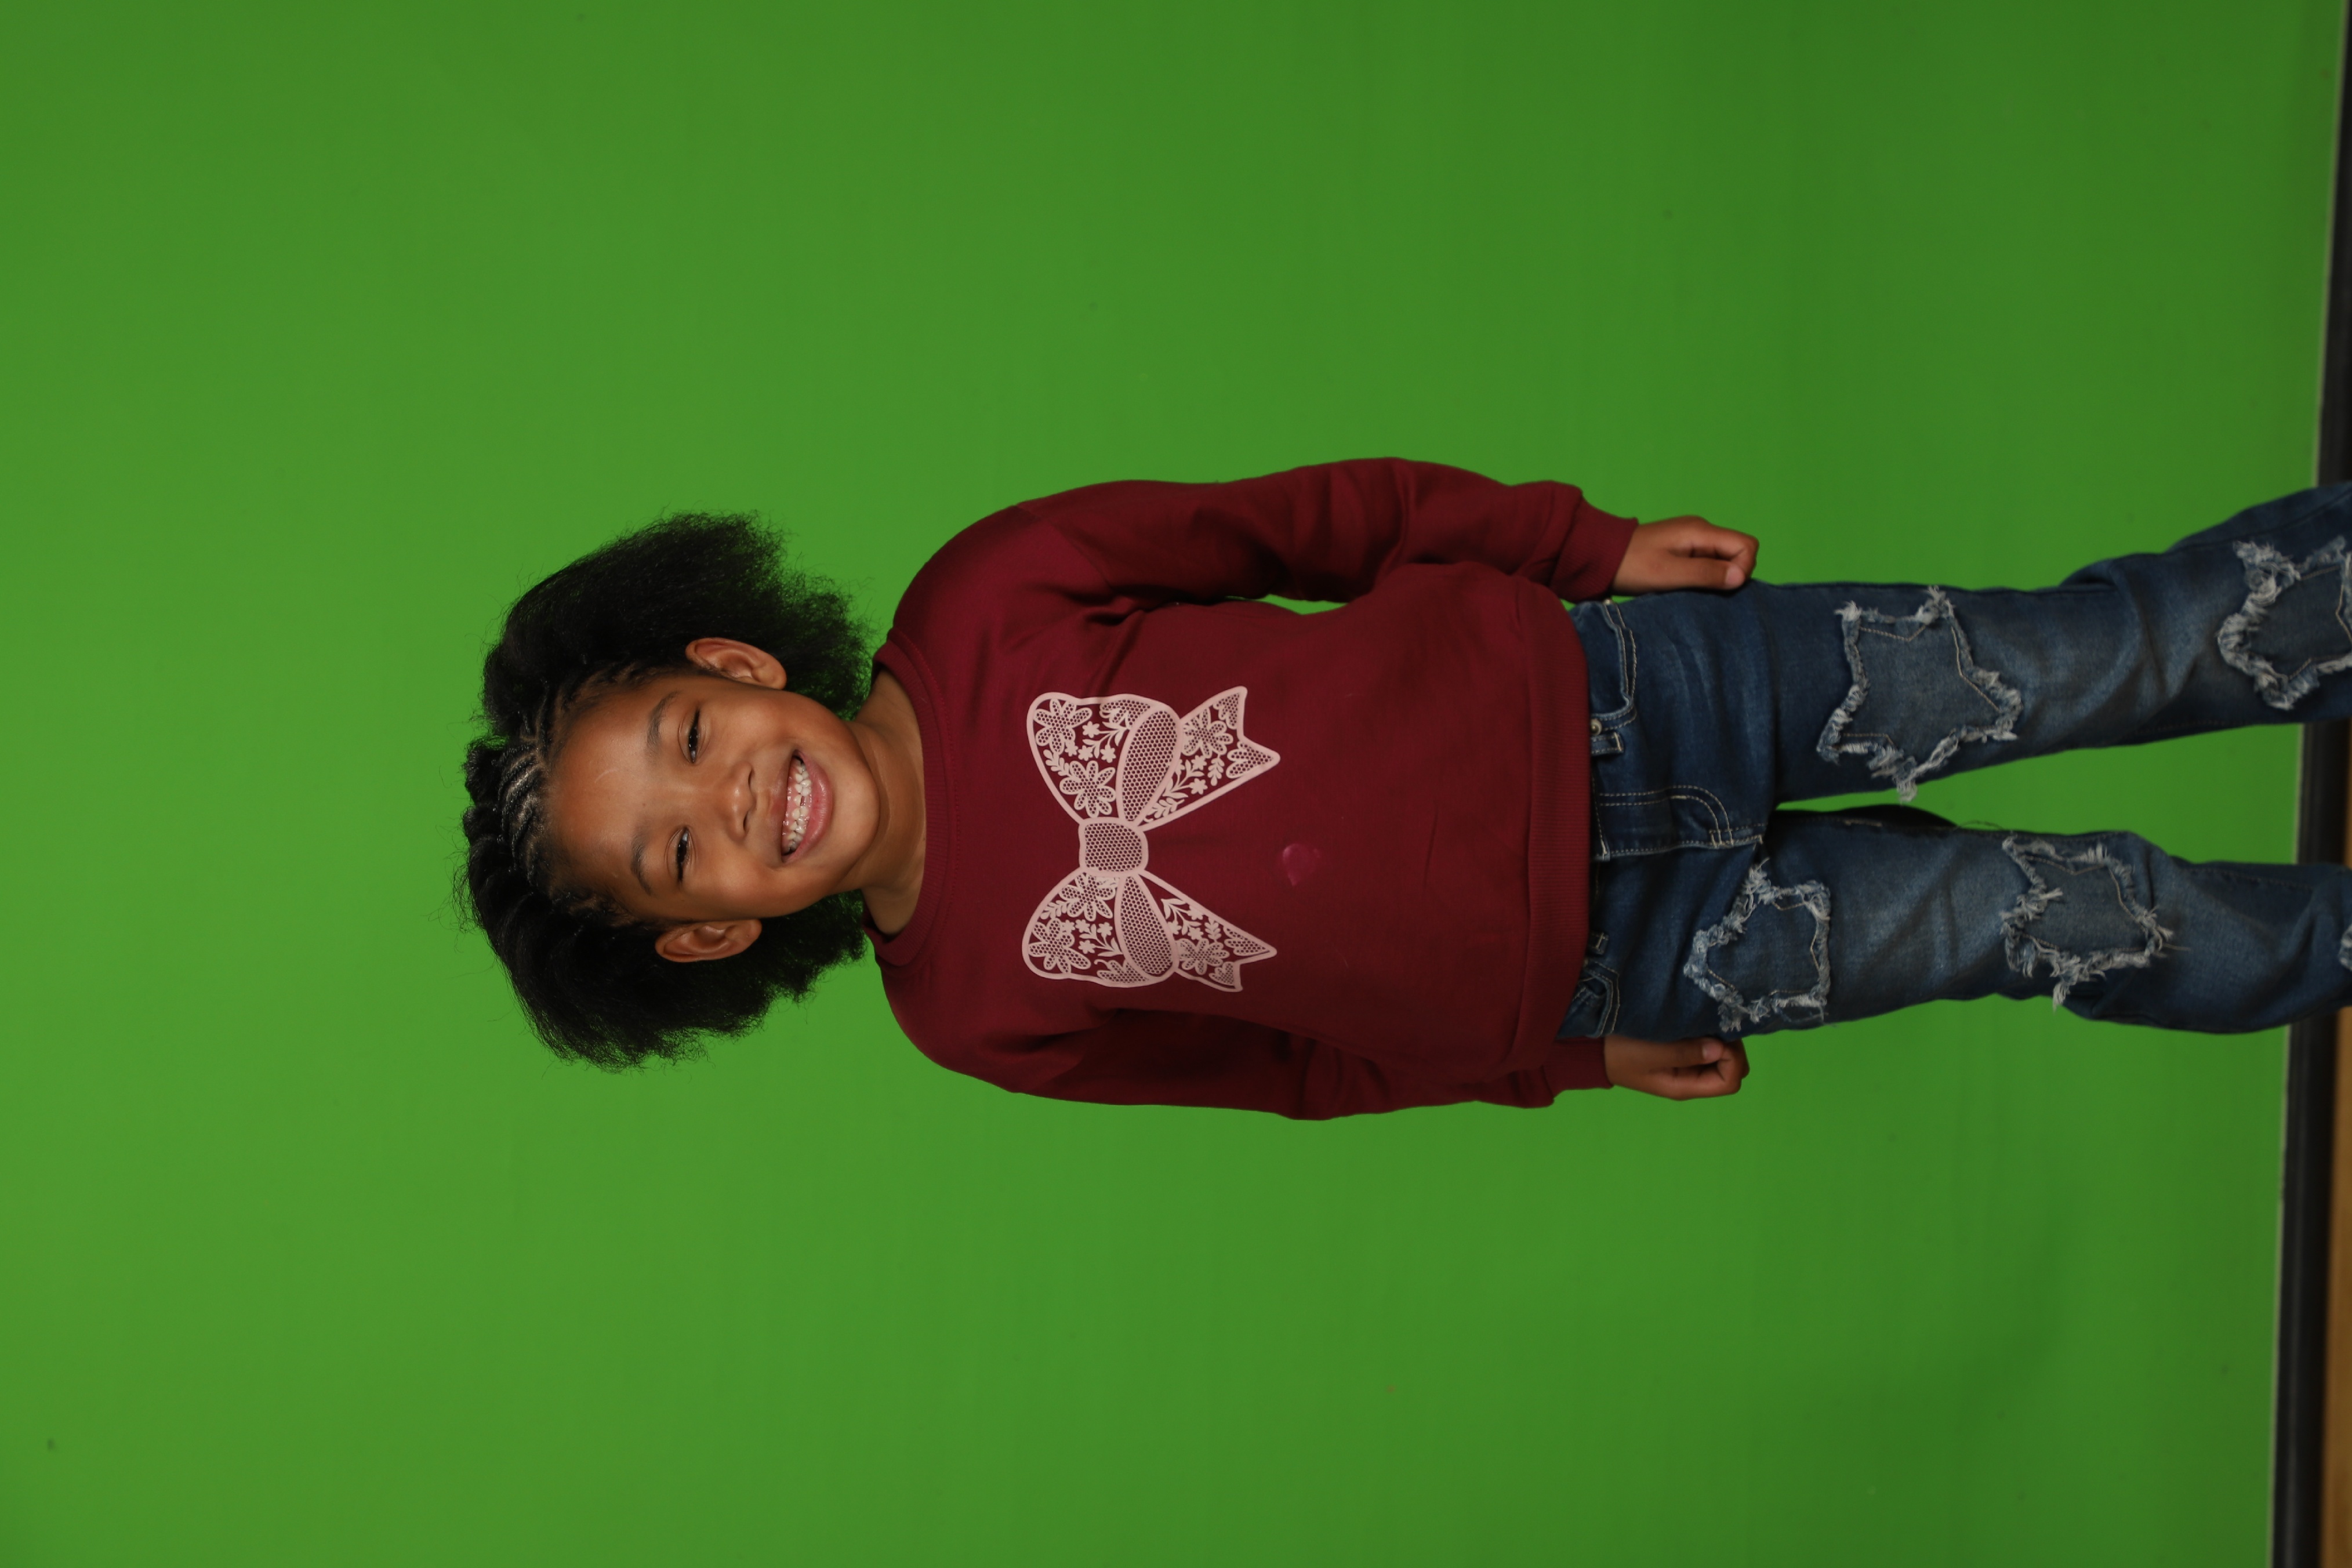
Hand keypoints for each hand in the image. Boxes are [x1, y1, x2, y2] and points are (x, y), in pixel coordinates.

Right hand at [1603, 1034, 1750, 1099]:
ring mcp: (1688, 1065)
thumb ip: (1686, 1053)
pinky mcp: (1682, 1051)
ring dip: (1719, 1038)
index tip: (1717, 1037)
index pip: (1730, 1081)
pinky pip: (1709, 1045)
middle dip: (1730, 1047)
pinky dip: (1709, 1033)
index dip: (1732, 1059)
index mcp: (1685, 1086)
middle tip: (1713, 1025)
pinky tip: (1697, 1020)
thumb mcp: (1651, 1053)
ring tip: (1703, 1020)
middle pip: (1733, 1069)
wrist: (1593, 1049)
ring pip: (1723, 1055)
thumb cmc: (1619, 1052)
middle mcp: (1692, 1079)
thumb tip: (1721, 1048)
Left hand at [1611, 516, 1758, 594]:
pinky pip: (1708, 562)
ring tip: (1692, 590)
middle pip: (1738, 551)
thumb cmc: (1631, 565)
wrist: (1599, 557)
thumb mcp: (1669, 574)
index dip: (1743, 568)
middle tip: (1704, 591)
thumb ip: (1706, 573)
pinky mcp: (1683, 549)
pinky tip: (1686, 587)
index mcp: (1700, 531)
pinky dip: (1704, 577)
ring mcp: (1692, 539)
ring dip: (1716, 578)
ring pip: (1723, 559)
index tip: (1721, 587)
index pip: (1747, 545)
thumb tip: (1741, 576)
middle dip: (1731, 575)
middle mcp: (1701, 531)